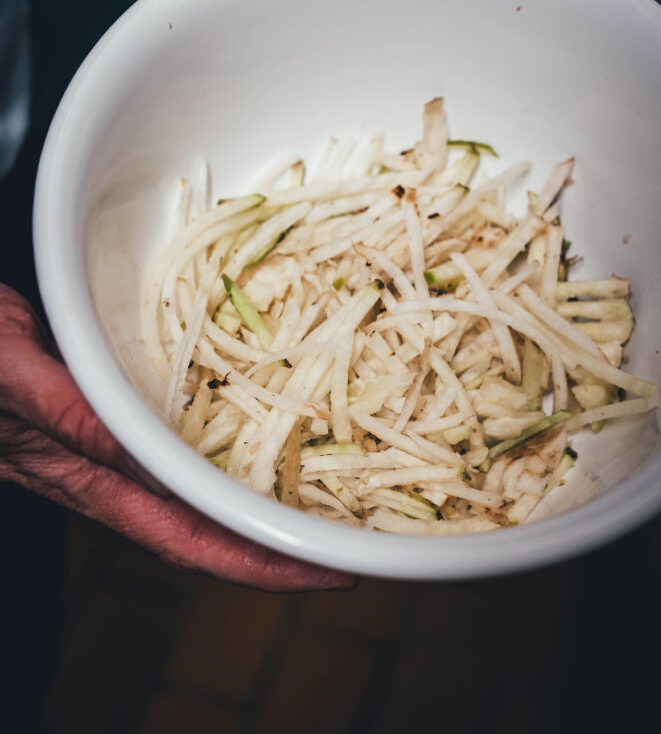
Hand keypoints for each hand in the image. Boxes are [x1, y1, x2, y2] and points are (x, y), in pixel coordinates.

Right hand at [0, 284, 352, 591]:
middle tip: (343, 543)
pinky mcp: (111, 417)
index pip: (182, 537)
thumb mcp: (17, 375)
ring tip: (315, 501)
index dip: (253, 562)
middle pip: (201, 529)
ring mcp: (109, 451)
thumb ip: (71, 416)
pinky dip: (222, 456)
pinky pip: (176, 449)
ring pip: (193, 494)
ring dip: (252, 505)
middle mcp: (103, 474)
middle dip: (271, 547)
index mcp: (82, 475)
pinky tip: (250, 443)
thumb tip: (137, 453)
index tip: (318, 571)